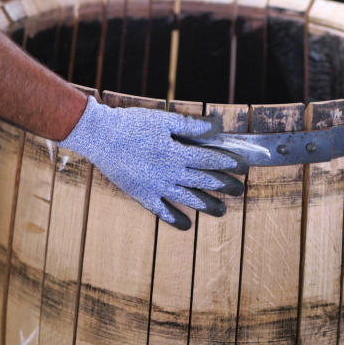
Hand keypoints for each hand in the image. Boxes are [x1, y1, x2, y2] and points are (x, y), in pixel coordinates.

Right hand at [59, 96, 246, 229]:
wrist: (100, 137)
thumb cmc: (131, 124)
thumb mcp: (163, 119)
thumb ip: (191, 126)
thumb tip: (215, 126)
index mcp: (177, 152)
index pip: (210, 159)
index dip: (229, 163)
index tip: (244, 167)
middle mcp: (171, 172)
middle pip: (204, 181)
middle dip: (224, 186)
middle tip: (239, 191)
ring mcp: (156, 186)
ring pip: (188, 199)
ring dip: (207, 206)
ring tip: (221, 212)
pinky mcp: (142, 195)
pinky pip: (161, 211)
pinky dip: (174, 219)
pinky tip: (187, 225)